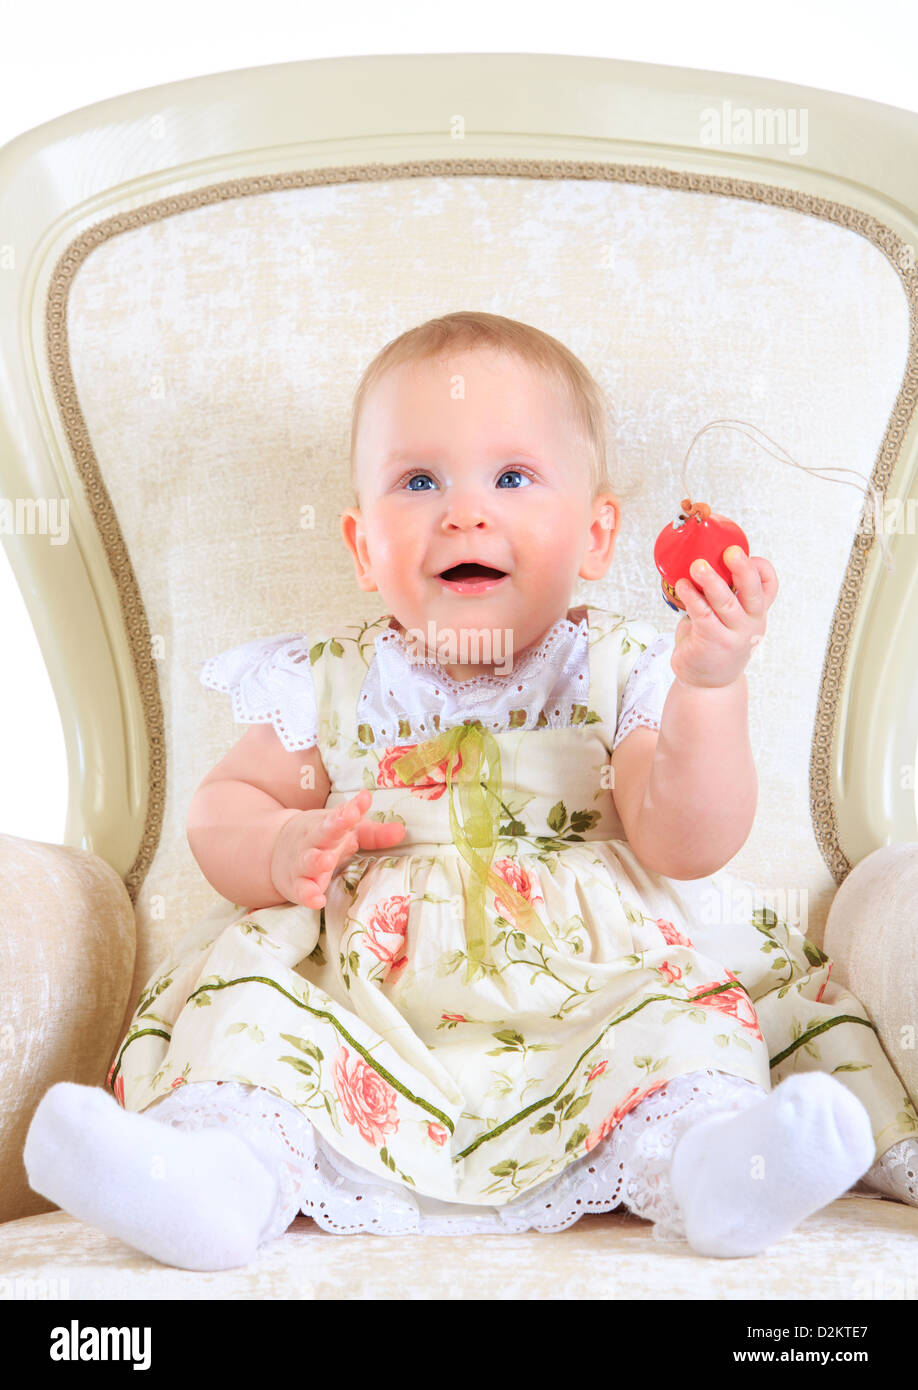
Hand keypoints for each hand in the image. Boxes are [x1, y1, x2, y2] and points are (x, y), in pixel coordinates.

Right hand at [270, 789, 405, 907]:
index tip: (362, 802)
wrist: (273, 852)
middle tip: (348, 818)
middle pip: (323, 832)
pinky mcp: (296, 885)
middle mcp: (314, 842)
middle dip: (334, 825)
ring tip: (327, 860)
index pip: (339, 816)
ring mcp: (302, 863)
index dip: (350, 810)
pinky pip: (301, 891)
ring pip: (308, 861)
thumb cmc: (321, 842)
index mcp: (327, 827)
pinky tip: (318, 900)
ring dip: (317, 860)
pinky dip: (308, 895)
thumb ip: (374, 834)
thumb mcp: (346, 834)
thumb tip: (402, 830)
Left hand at [671, 546, 778, 687]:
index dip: (761, 569)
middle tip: (730, 552)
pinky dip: (692, 597)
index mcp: (756, 612)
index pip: (769, 586)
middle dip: (743, 569)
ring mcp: (733, 634)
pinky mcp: (712, 642)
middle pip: (753, 592)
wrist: (708, 683)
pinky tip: (683, 586)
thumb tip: (705, 560)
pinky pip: (703, 615)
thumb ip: (725, 595)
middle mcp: (750, 622)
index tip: (746, 553)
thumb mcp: (728, 619)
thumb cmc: (714, 642)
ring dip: (711, 582)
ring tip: (698, 565)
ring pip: (726, 603)